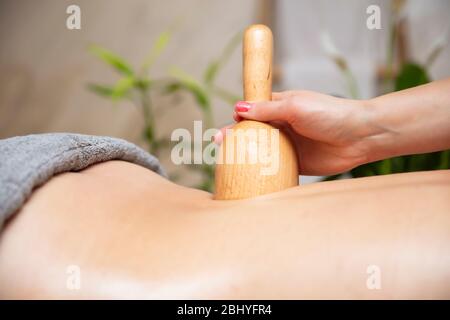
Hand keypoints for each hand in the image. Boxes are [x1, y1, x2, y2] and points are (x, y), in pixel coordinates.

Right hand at [216, 90, 373, 175]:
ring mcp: (288, 145)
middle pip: (252, 132)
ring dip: (245, 155)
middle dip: (235, 137)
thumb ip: (267, 109)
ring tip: (228, 161)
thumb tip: (238, 108)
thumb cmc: (330, 114)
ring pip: (260, 150)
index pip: (252, 110)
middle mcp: (282, 125)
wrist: (359, 137)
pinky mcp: (295, 163)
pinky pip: (273, 167)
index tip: (227, 126)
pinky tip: (248, 175)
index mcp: (280, 106)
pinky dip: (261, 171)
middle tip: (219, 144)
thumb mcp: (295, 106)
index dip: (238, 117)